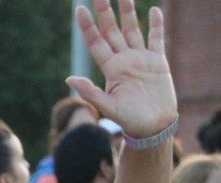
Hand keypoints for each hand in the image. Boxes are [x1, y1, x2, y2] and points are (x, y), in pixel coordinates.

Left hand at [66, 0, 176, 137]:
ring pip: (132, 30)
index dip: (87, 26)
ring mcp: (140, 59)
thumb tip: (69, 78)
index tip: (79, 9)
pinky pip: (156, 39)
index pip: (96, 42)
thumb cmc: (130, 120)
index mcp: (110, 69)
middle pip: (112, 31)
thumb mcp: (108, 107)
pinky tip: (153, 10)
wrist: (154, 126)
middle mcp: (123, 60)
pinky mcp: (158, 62)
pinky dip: (156, 25)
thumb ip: (90, 92)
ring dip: (128, 12)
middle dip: (105, 12)